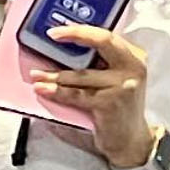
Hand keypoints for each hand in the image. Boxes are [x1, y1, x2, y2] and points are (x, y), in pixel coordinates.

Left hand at [32, 24, 155, 167]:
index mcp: (132, 58)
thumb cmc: (115, 107)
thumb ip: (98, 64)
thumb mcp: (113, 80)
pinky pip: (76, 95)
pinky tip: (42, 89)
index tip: (59, 29)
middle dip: (75, 35)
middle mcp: (132, 67)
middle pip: (102, 42)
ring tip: (36, 74)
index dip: (82, 29)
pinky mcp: (111, 103)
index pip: (107, 36)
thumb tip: (61, 50)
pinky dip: (56, 92)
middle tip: (51, 35)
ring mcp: (124, 85)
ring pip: (81, 74)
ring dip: (54, 74)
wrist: (130, 140)